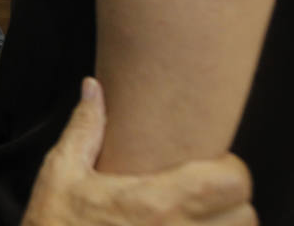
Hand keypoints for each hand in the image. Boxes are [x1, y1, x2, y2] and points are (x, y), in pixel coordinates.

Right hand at [21, 78, 255, 225]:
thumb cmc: (54, 224)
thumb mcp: (61, 172)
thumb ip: (85, 127)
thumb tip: (93, 88)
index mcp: (155, 202)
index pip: (232, 181)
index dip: (227, 169)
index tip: (207, 165)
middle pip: (245, 215)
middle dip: (231, 202)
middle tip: (207, 192)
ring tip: (198, 216)